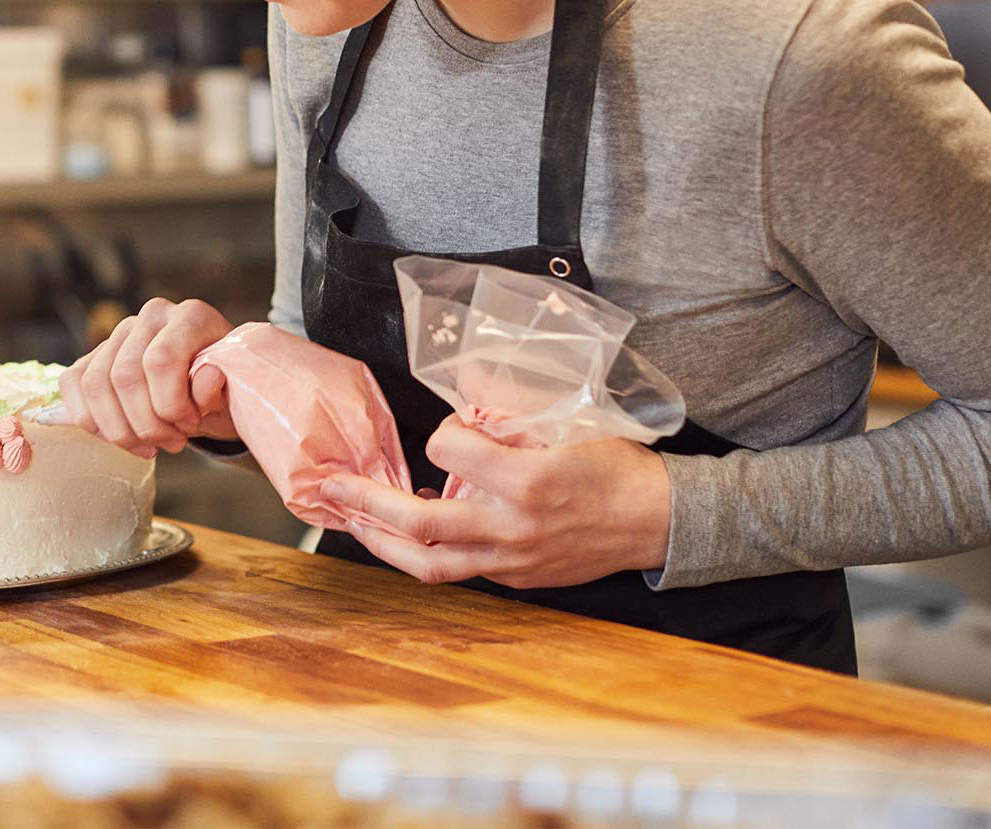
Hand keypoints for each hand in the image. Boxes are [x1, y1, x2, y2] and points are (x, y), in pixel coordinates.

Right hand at [58, 297, 235, 457]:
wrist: (212, 387)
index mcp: (191, 316)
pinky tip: (122, 438)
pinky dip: (91, 420)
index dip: (170, 404)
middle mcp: (153, 315)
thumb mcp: (230, 392)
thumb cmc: (222, 389)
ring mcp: (121, 332)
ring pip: (94, 384)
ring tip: (150, 446)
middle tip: (172, 443)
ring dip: (120, 430)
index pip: (160, 359)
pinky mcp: (97, 353)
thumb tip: (207, 378)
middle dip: (145, 424)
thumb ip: (217, 387)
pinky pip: (74, 384)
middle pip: (124, 375)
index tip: (190, 427)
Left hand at [322, 414, 671, 588]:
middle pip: (418, 523)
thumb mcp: (570, 423)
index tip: (455, 424)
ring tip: (351, 523)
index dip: (441, 428)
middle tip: (333, 486)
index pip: (447, 448)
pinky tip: (407, 536)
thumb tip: (465, 411)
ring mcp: (512, 560)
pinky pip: (458, 571)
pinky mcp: (517, 578)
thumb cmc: (618, 465)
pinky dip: (425, 553)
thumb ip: (513, 419)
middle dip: (366, 504)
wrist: (658, 521)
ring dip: (381, 543)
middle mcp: (511, 526)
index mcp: (525, 480)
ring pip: (428, 563)